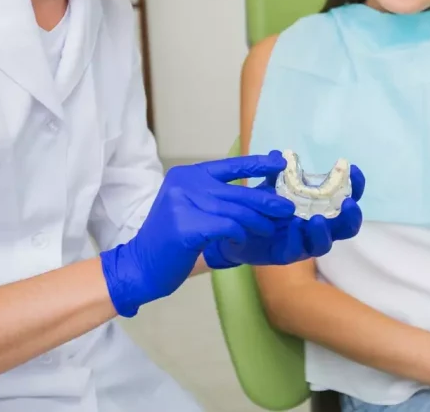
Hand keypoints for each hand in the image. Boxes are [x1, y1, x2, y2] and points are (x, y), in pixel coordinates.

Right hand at [100, 153, 294, 316]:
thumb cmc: (173, 240)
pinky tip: (242, 241)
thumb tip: (258, 193)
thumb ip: (217, 197)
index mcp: (186, 175)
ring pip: (235, 211)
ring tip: (269, 229)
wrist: (142, 265)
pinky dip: (239, 234)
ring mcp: (182, 203)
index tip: (281, 163)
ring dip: (257, 222)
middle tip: (287, 208)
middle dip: (266, 200)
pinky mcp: (185, 226)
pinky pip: (226, 227)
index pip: (228, 165)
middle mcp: (183, 184)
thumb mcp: (192, 209)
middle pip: (236, 191)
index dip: (257, 163)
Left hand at [203, 153, 364, 267]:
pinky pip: (297, 250)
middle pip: (346, 227)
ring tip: (317, 219)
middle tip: (348, 203)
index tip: (354, 170)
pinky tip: (295, 225)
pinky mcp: (286, 255)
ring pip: (324, 244)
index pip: (346, 197)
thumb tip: (279, 154)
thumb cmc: (262, 205)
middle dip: (351, 216)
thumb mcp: (269, 186)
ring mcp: (304, 243)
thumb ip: (276, 173)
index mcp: (320, 207)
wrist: (234, 227)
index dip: (355, 185)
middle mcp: (318, 227)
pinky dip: (298, 238)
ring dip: (324, 231)